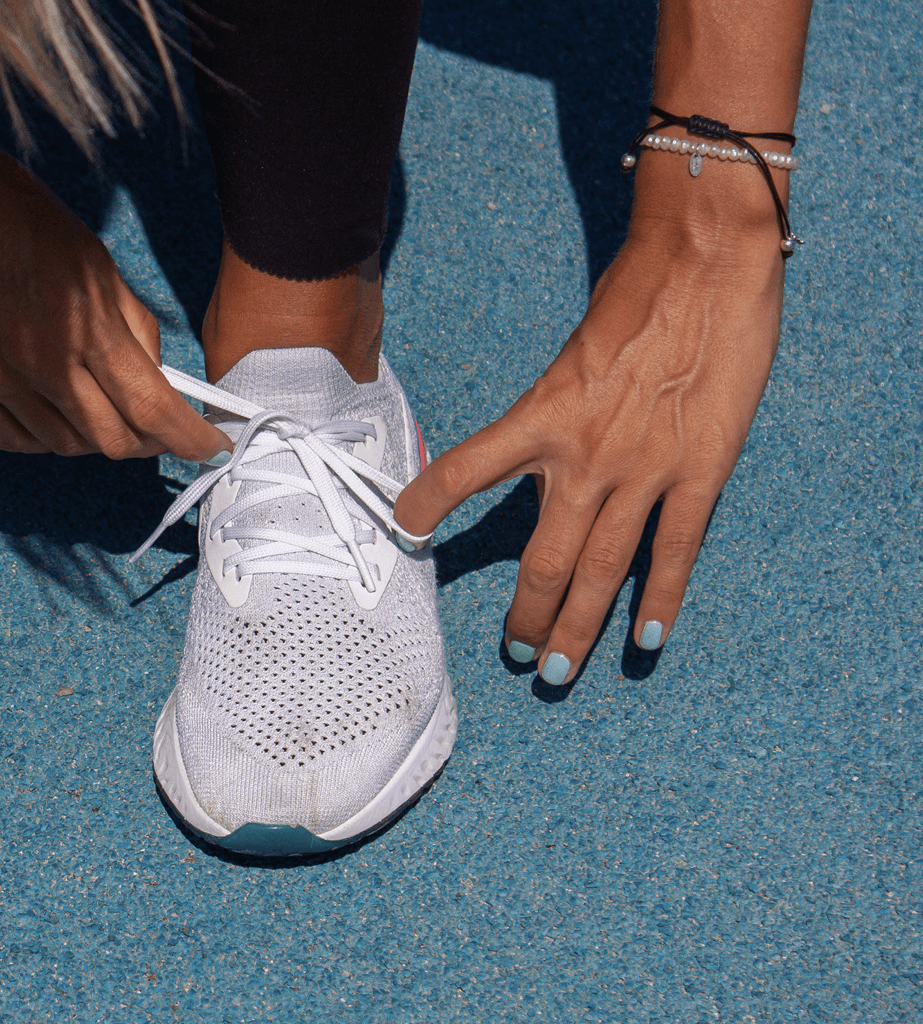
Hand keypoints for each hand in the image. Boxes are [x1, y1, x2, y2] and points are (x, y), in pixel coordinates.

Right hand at [0, 132, 230, 461]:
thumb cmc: (8, 211)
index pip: (152, 409)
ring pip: (63, 444)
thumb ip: (129, 321)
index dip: (187, 439)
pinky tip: (53, 419)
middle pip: (111, 439)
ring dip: (94, 438)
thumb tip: (154, 371)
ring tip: (102, 414)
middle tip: (155, 430)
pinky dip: (42, 438)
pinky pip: (9, 437)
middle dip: (145, 442)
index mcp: (87, 328)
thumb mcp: (91, 256)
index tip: (207, 447)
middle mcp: (42, 366)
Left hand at [396, 226, 784, 683]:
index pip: (463, 473)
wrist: (706, 264)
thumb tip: (537, 446)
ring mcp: (643, 470)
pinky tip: (646, 640)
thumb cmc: (635, 296)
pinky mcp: (700, 471)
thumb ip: (553, 409)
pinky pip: (673, 551)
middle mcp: (583, 457)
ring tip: (558, 673)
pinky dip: (659, 600)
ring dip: (578, 628)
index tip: (405, 534)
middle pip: (542, 560)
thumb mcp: (572, 355)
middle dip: (527, 615)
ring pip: (601, 572)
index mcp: (540, 418)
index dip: (427, 507)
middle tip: (516, 653)